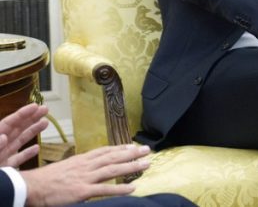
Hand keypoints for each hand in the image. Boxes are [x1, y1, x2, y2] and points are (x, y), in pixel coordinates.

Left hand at [0, 103, 49, 167]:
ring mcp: (1, 159)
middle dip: (30, 118)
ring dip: (32, 132)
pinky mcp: (5, 171)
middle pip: (15, 130)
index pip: (8, 124)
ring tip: (45, 123)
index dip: (22, 114)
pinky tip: (37, 148)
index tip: (35, 106)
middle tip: (45, 109)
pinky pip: (17, 160)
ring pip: (18, 142)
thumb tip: (4, 135)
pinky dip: (27, 153)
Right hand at [22, 143, 149, 205]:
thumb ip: (80, 167)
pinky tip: (133, 188)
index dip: (120, 148)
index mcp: (82, 159)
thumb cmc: (47, 179)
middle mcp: (86, 166)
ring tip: (146, 164)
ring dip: (131, 166)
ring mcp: (85, 178)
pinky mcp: (82, 191)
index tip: (133, 145)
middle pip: (113, 157)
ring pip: (113, 170)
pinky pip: (105, 189)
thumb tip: (90, 167)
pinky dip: (120, 189)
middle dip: (131, 153)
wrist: (32, 186)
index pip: (105, 151)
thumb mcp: (66, 167)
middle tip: (147, 150)